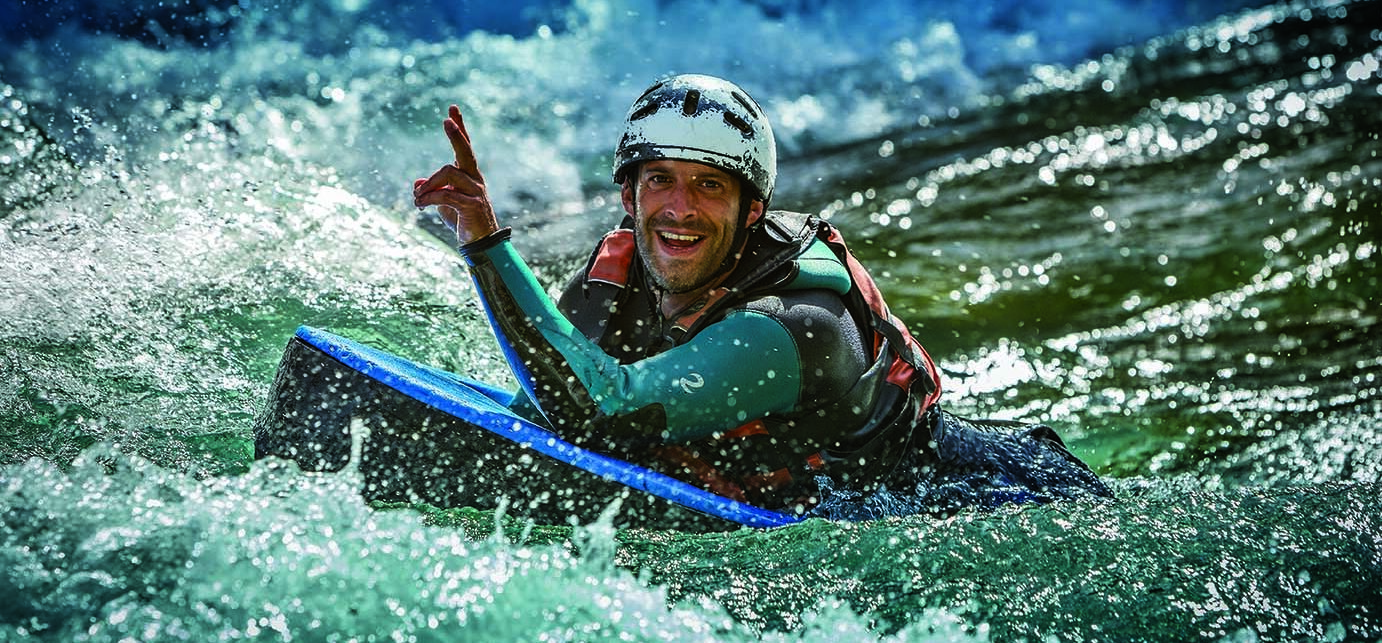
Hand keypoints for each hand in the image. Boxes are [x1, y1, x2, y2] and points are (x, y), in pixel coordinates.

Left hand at [413, 105, 499, 243]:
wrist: (480, 244)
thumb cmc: (463, 221)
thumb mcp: (443, 204)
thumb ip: (431, 191)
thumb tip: (417, 183)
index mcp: (469, 175)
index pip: (465, 146)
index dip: (460, 128)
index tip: (453, 108)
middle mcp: (475, 179)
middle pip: (465, 151)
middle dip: (456, 135)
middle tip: (446, 121)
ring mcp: (475, 191)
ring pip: (448, 173)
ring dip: (428, 184)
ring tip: (416, 198)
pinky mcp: (471, 205)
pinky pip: (446, 195)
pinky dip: (429, 199)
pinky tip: (420, 205)